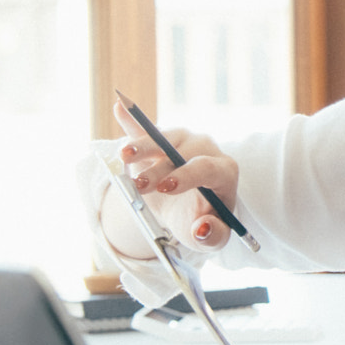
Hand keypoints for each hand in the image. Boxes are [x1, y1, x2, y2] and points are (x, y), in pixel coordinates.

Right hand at [111, 99, 238, 250]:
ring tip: (124, 156)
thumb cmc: (203, 222)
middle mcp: (205, 149)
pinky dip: (133, 120)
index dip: (186, 176)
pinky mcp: (160, 140)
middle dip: (159, 169)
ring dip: (142, 147)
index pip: (207, 167)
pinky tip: (120, 105)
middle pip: (182, 152)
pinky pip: (146, 128)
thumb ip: (213, 237)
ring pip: (162, 138)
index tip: (166, 187)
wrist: (189, 211)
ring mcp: (182, 141)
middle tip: (138, 186)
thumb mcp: (211, 239)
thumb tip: (203, 227)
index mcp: (224, 171)